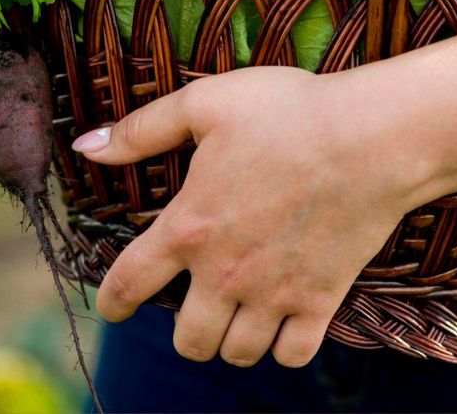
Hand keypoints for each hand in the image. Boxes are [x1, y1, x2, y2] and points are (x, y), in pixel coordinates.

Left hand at [71, 67, 424, 367]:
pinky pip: (293, 354)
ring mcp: (276, 292)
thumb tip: (85, 146)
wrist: (371, 136)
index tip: (111, 309)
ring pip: (238, 353)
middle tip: (195, 307)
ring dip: (232, 341)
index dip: (112, 303)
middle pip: (188, 340)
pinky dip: (284, 347)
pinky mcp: (322, 299)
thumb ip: (143, 130)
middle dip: (184, 331)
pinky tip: (284, 322)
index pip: (130, 283)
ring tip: (238, 317)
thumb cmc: (289, 112)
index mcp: (190, 226)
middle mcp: (225, 273)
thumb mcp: (206, 103)